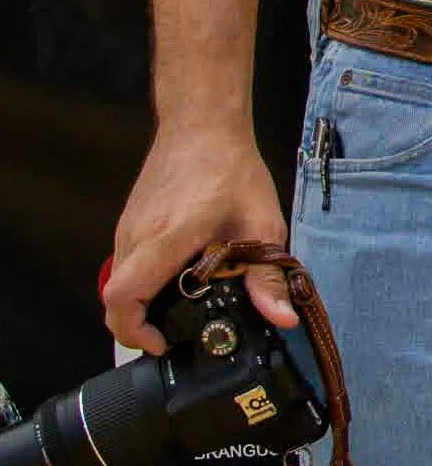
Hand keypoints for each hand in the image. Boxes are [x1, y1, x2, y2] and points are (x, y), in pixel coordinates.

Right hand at [104, 125, 296, 352]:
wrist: (203, 122)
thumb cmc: (231, 168)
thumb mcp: (262, 224)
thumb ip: (269, 275)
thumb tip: (283, 318)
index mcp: (166, 237)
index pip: (122, 296)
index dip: (133, 331)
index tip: (161, 342)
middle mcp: (137, 235)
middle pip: (114, 298)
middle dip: (138, 326)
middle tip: (174, 334)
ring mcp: (128, 227)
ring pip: (118, 281)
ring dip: (141, 303)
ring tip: (181, 308)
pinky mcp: (130, 221)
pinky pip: (126, 263)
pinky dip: (142, 281)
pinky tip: (178, 277)